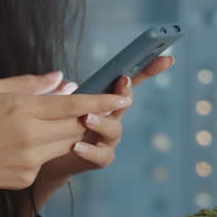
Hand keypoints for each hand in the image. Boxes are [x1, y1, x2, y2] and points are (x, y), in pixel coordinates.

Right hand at [0, 72, 132, 197]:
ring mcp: (31, 160)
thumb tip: (62, 80)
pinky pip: (48, 159)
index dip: (102, 101)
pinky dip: (46, 148)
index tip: (122, 98)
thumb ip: (30, 83)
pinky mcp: (27, 177)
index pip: (75, 104)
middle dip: (87, 116)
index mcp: (23, 109)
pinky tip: (21, 143)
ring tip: (49, 122)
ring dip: (68, 132)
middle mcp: (31, 136)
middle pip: (77, 126)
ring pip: (67, 144)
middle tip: (88, 107)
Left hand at [36, 56, 175, 185]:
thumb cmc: (56, 124)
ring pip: (114, 128)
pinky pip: (100, 155)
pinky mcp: (101, 158)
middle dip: (126, 91)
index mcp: (106, 98)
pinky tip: (77, 146)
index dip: (149, 68)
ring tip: (87, 118)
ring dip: (102, 121)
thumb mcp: (59, 103)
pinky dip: (89, 150)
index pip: (130, 80)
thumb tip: (65, 81)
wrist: (49, 157)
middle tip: (122, 81)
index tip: (167, 58)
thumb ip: (62, 91)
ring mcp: (109, 138)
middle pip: (126, 101)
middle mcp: (113, 116)